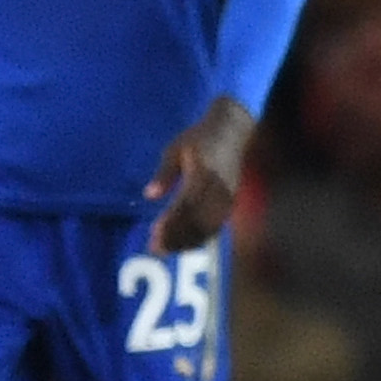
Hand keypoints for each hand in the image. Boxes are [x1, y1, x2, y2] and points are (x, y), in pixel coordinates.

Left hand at [145, 100, 255, 257]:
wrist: (232, 131)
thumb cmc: (199, 138)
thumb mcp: (176, 148)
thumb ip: (164, 173)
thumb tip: (148, 195)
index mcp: (202, 174)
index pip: (185, 205)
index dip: (170, 222)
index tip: (153, 234)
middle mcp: (217, 189)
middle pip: (196, 221)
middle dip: (176, 237)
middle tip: (155, 249)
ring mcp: (227, 198)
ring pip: (207, 228)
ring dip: (186, 241)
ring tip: (166, 250)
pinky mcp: (231, 203)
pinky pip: (216, 227)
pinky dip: (200, 238)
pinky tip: (184, 244)